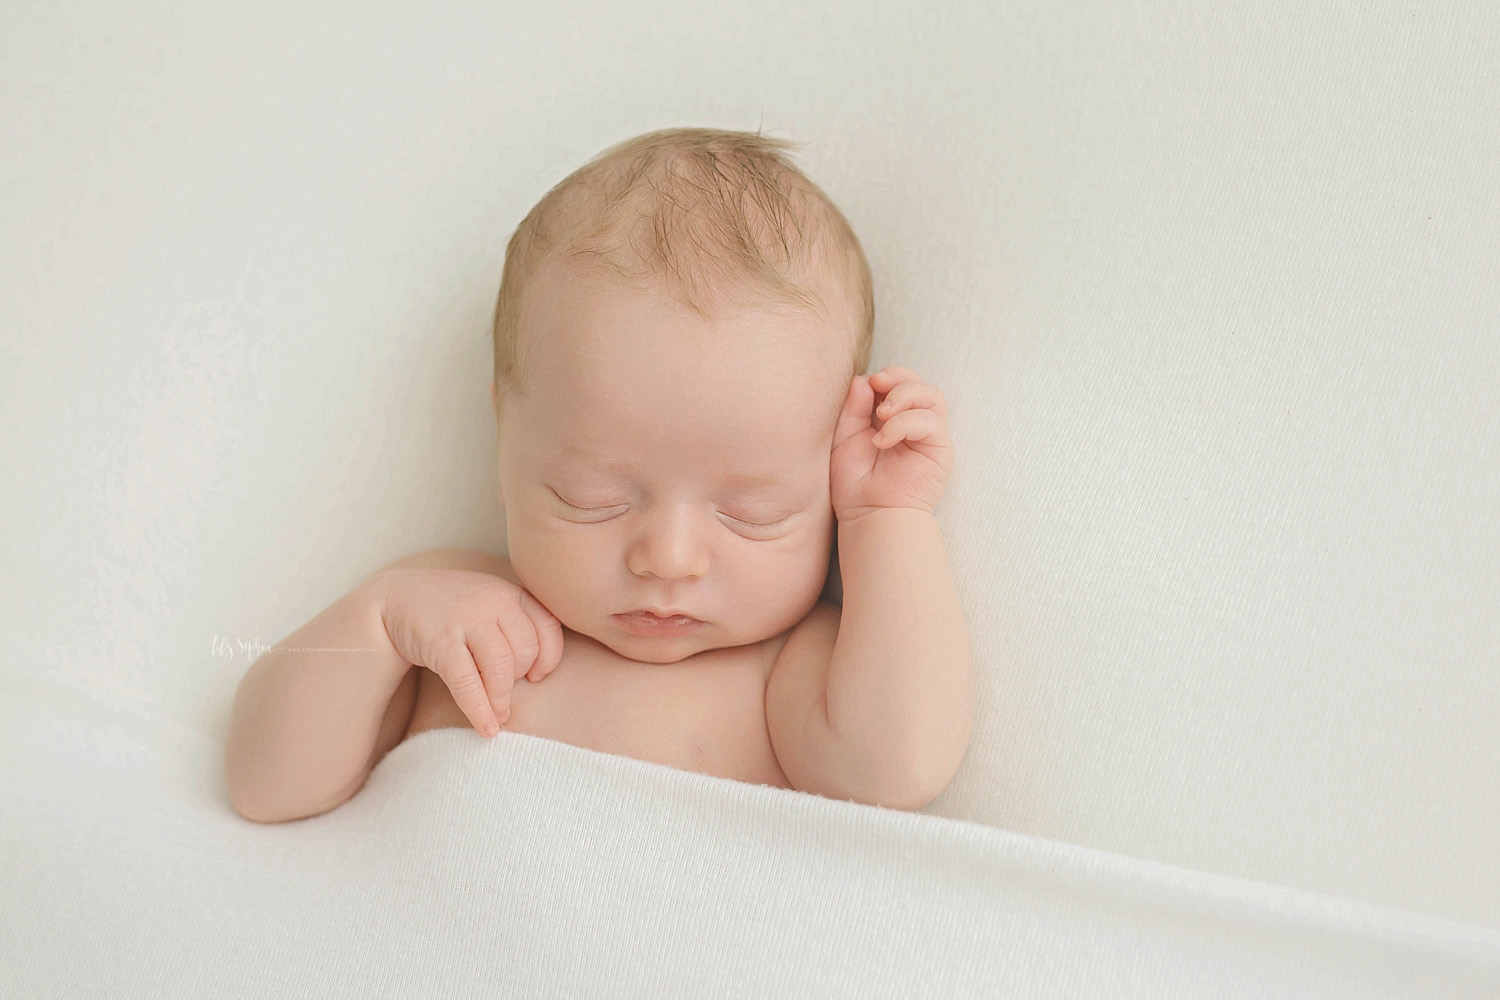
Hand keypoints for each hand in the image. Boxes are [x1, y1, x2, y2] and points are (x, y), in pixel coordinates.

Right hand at [374, 568, 563, 735]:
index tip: (538, 676)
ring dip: (501, 700)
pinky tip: (485, 728)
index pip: (548, 628)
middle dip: (520, 679)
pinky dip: (479, 710)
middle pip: (525, 651)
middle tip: (505, 691)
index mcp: (510, 592)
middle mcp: (492, 601)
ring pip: (500, 667)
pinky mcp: (440, 641)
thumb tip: (542, 674)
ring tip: (498, 716)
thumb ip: (517, 625)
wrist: (397, 598)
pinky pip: (467, 682)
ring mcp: (465, 619)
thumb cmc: (453, 609)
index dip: (549, 658)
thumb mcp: (490, 603)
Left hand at [830, 365, 953, 522]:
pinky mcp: (940, 449)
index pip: (898, 382)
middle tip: (878, 385)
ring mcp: (929, 435)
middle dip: (898, 377)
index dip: (885, 376)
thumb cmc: (855, 481)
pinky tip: (882, 440)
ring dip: (905, 395)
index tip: (865, 384)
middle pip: (919, 382)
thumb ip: (853, 407)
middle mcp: (914, 423)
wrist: (867, 513)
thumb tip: (863, 379)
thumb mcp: (845, 436)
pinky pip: (930, 422)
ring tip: (882, 413)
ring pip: (932, 396)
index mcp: (892, 418)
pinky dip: (904, 423)